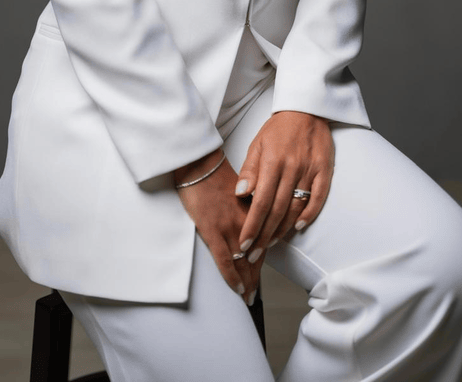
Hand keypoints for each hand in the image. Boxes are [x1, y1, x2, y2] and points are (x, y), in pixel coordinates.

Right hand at [175, 149, 263, 303]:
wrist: (198, 162)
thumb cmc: (214, 173)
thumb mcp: (238, 189)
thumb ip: (246, 206)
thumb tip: (249, 221)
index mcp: (252, 210)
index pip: (264, 240)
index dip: (262, 259)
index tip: (260, 273)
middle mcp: (245, 221)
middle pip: (256, 255)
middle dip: (255, 277)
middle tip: (254, 294)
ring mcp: (230, 227)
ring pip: (244, 263)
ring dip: (247, 283)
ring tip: (247, 298)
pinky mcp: (212, 230)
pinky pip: (225, 261)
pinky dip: (232, 277)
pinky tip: (237, 289)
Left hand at [235, 111, 333, 261]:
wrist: (306, 109)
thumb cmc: (278, 129)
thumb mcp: (257, 144)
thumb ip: (249, 170)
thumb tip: (240, 194)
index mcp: (272, 162)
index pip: (260, 202)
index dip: (251, 226)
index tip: (243, 244)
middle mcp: (291, 168)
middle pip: (277, 210)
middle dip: (263, 236)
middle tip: (253, 254)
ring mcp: (310, 169)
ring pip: (296, 207)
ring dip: (283, 229)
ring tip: (270, 244)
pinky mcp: (324, 170)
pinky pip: (318, 197)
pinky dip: (309, 214)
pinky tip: (298, 227)